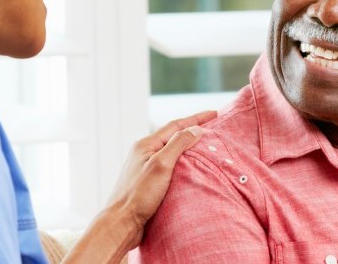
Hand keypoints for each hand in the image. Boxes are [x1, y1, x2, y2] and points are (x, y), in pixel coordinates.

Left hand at [66, 111, 216, 263]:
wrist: (121, 223)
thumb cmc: (139, 195)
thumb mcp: (161, 165)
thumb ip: (178, 144)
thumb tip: (196, 129)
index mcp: (146, 145)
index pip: (176, 125)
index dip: (197, 118)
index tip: (215, 113)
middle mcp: (144, 153)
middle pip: (173, 135)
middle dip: (193, 129)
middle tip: (212, 126)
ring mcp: (146, 168)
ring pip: (171, 151)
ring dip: (188, 145)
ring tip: (204, 144)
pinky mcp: (149, 183)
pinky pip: (170, 165)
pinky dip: (183, 161)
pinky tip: (190, 167)